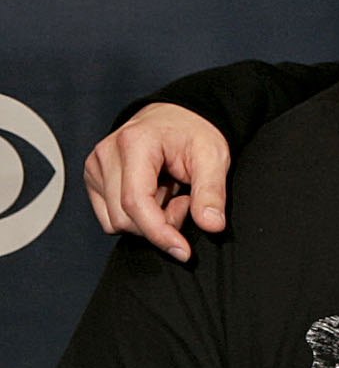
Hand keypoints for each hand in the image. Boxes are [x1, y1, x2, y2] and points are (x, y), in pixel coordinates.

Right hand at [83, 103, 229, 261]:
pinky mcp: (94, 178)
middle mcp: (106, 154)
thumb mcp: (214, 158)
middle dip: (161, 223)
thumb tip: (211, 226)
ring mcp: (95, 166)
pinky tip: (155, 195)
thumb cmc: (195, 133)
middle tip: (187, 201)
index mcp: (133, 144)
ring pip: (116, 221)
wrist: (177, 116)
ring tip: (171, 194)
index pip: (136, 202)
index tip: (183, 251)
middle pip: (125, 218)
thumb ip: (212, 193)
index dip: (160, 233)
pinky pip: (111, 216)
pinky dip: (136, 216)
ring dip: (149, 220)